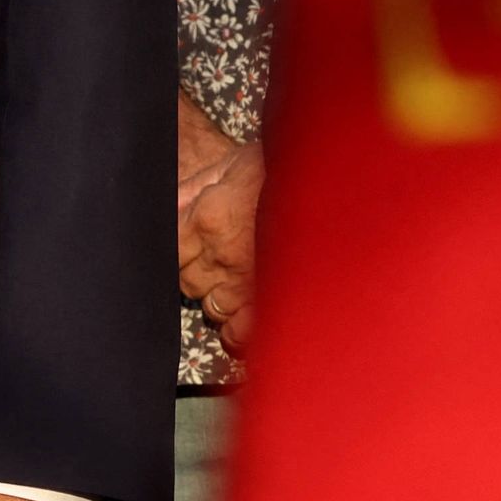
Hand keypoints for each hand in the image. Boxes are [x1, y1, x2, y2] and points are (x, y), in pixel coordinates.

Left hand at [177, 105, 268, 357]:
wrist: (331, 183)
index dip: (179, 251)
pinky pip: (239, 334)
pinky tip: (245, 317)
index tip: (192, 248)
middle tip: (222, 261)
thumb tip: (169, 208)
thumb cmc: (283, 171)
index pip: (169, 251)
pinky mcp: (271, 305)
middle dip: (200, 274)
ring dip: (221, 299)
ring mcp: (246, 286)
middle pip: (188, 282)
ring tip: (240, 284)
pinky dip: (238, 332)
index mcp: (208, 220)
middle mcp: (222, 258)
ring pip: (213, 308)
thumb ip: (192, 190)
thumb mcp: (231, 166)